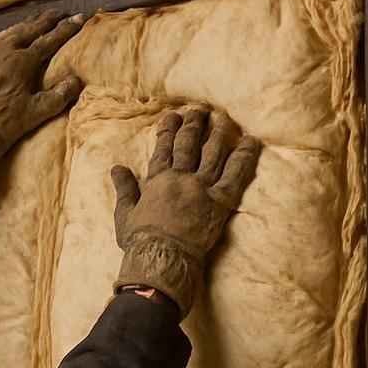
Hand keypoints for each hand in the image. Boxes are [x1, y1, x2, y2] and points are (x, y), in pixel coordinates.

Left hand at [0, 11, 86, 178]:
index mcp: (22, 62)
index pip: (49, 40)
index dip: (65, 29)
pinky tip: (10, 34)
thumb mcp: (41, 110)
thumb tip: (76, 79)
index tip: (78, 18)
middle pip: (30, 29)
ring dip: (27, 24)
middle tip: (60, 12)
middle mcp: (5, 52)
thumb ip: (61, 94)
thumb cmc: (10, 121)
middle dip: (47, 20)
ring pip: (11, 31)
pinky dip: (8, 33)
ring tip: (38, 18)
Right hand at [110, 108, 260, 317]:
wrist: (162, 257)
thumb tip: (117, 168)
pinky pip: (235, 175)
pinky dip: (244, 156)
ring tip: (223, 118)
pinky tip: (250, 141)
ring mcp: (202, 188)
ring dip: (218, 133)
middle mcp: (181, 178)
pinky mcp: (220, 201)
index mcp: (158, 180)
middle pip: (189, 145)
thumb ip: (125, 188)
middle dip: (194, 125)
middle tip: (199, 111)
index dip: (168, 130)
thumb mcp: (125, 213)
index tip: (173, 115)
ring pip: (212, 153)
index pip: (163, 149)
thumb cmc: (140, 240)